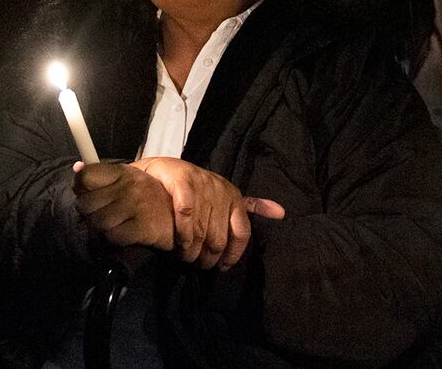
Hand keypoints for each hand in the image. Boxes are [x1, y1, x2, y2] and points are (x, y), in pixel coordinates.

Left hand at [72, 161, 174, 249]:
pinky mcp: (143, 227)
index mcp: (125, 172)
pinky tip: (120, 234)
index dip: (80, 186)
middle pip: (86, 203)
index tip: (82, 193)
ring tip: (108, 226)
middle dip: (87, 213)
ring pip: (98, 222)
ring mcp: (137, 206)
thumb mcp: (131, 178)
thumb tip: (76, 168)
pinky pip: (113, 236)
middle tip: (94, 215)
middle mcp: (130, 186)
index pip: (88, 175)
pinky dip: (113, 239)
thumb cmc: (152, 196)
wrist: (182, 215)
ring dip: (98, 229)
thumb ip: (105, 175)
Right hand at [130, 157, 284, 270]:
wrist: (158, 174)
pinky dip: (183, 237)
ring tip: (187, 259)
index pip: (242, 233)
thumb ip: (249, 206)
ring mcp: (202, 185)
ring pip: (202, 233)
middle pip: (220, 238)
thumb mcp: (223, 196)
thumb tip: (282, 212)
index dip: (233, 255)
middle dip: (209, 259)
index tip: (223, 268)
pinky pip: (187, 218)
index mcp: (233, 195)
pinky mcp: (183, 182)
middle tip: (200, 266)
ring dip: (193, 253)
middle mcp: (221, 189)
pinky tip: (178, 247)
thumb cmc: (193, 189)